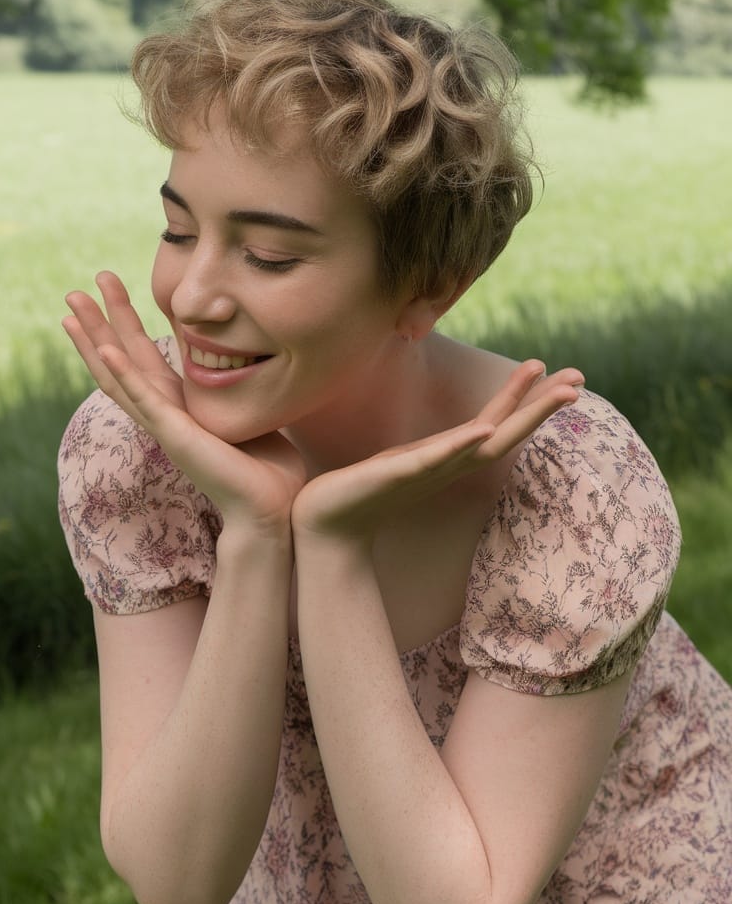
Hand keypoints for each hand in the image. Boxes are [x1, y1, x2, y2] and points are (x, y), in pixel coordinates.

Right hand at [63, 271, 305, 529]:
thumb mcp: (249, 418)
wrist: (271, 510)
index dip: (123, 328)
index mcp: (180, 408)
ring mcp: (165, 425)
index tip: (108, 296)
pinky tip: (106, 348)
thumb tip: (257, 370)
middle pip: (120, 361)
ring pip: (119, 375)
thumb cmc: (267, 472)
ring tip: (71, 308)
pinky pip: (144, 400)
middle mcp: (164, 414)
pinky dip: (124, 374)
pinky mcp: (175, 435)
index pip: (142, 361)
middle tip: (74, 290)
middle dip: (98, 323)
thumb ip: (240, 395)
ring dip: (95, 340)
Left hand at [291, 360, 582, 544]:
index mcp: (447, 458)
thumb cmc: (360, 493)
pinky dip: (461, 443)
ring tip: (551, 392)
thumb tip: (442, 437)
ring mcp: (426, 471)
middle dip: (541, 406)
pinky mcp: (398, 474)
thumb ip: (425, 451)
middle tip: (578, 379)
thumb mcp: (401, 461)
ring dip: (518, 416)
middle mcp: (446, 465)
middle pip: (506, 432)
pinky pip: (436, 458)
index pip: (497, 424)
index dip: (528, 401)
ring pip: (483, 441)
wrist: (325, 525)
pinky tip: (484, 428)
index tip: (562, 377)